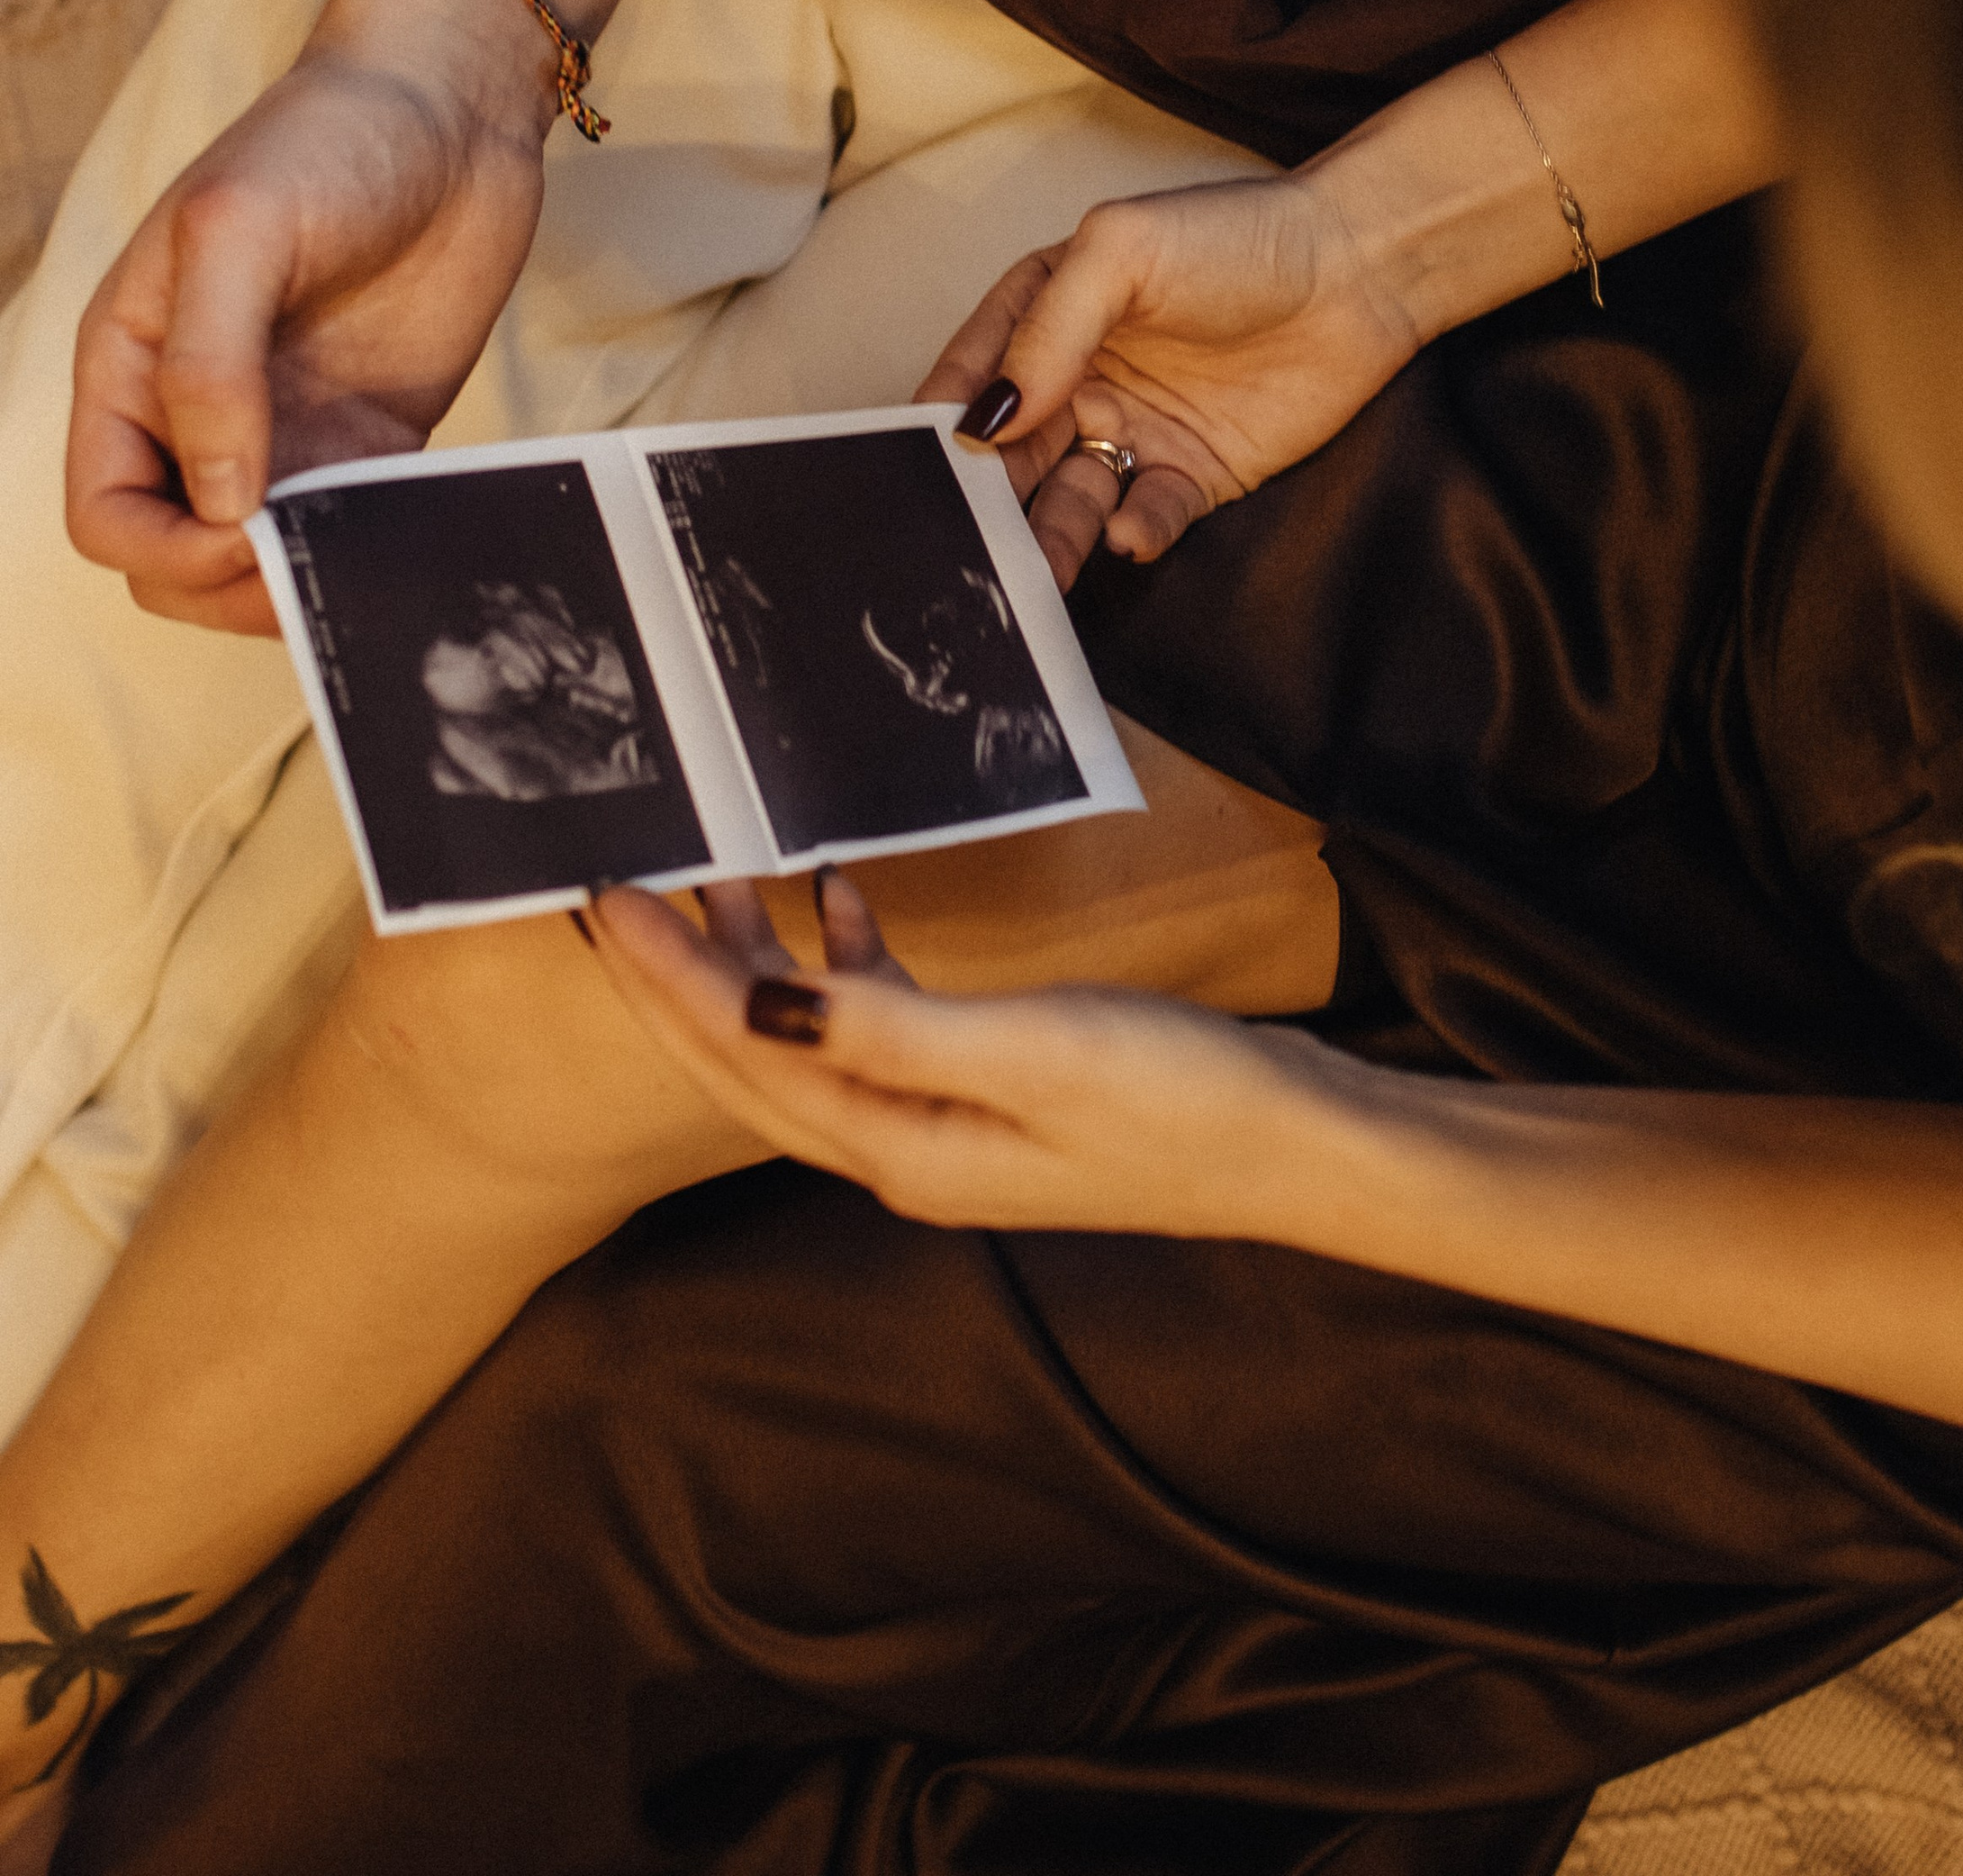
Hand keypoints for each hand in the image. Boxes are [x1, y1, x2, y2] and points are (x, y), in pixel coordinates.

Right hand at [67, 0, 558, 635]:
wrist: (451, 104)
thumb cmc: (327, 139)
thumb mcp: (235, 232)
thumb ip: (209, 371)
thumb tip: (219, 501)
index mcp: (134, 366)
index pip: (107, 513)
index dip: (163, 550)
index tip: (243, 531)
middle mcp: (201, 411)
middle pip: (177, 558)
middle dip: (230, 580)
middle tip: (312, 547)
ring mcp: (289, 427)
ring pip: (264, 557)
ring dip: (303, 574)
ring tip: (362, 548)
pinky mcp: (372, 432)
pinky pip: (352, 524)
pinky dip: (369, 545)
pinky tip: (407, 534)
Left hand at [587, 871, 1333, 1240]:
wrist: (1297, 1146)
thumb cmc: (1175, 1098)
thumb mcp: (1028, 1050)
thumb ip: (886, 1029)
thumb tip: (756, 1001)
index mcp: (896, 1146)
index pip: (745, 1051)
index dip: (667, 976)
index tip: (607, 896)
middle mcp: (901, 1149)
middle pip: (751, 1058)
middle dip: (675, 976)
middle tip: (616, 885)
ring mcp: (946, 1127)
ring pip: (808, 1039)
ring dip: (755, 962)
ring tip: (719, 873)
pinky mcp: (993, 1094)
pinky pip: (878, 1027)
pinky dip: (847, 963)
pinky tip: (844, 901)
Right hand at [915, 172, 1422, 585]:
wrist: (1360, 267)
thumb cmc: (1238, 234)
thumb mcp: (1121, 251)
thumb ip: (1048, 329)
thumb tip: (986, 415)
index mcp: (1045, 314)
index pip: (972, 379)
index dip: (940, 426)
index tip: (913, 473)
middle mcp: (1080, 378)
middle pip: (1013, 455)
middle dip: (985, 502)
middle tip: (968, 547)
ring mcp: (1136, 428)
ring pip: (1073, 497)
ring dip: (1053, 535)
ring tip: (1041, 568)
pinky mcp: (1195, 472)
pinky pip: (1150, 514)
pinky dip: (1136, 531)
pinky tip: (1130, 534)